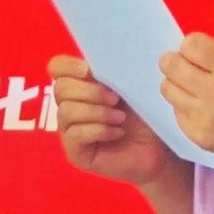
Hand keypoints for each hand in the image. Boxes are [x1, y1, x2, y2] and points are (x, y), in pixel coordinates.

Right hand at [47, 54, 177, 187]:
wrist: (157, 150)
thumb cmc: (144, 116)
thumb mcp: (130, 89)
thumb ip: (112, 73)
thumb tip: (100, 61)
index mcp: (80, 84)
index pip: (57, 67)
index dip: (68, 66)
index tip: (89, 70)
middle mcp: (69, 105)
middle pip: (61, 88)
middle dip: (90, 92)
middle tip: (117, 99)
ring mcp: (69, 130)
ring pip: (66, 111)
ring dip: (98, 112)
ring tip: (120, 118)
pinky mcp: (75, 152)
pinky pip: (76, 134)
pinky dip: (99, 130)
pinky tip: (118, 132)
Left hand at [159, 32, 213, 169]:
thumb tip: (192, 47)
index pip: (190, 45)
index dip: (191, 46)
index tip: (199, 54)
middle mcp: (212, 92)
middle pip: (170, 65)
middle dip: (175, 61)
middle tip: (186, 67)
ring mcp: (202, 116)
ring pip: (167, 88)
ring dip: (177, 84)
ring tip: (193, 89)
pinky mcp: (196, 135)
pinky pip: (176, 112)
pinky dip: (185, 106)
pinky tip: (202, 109)